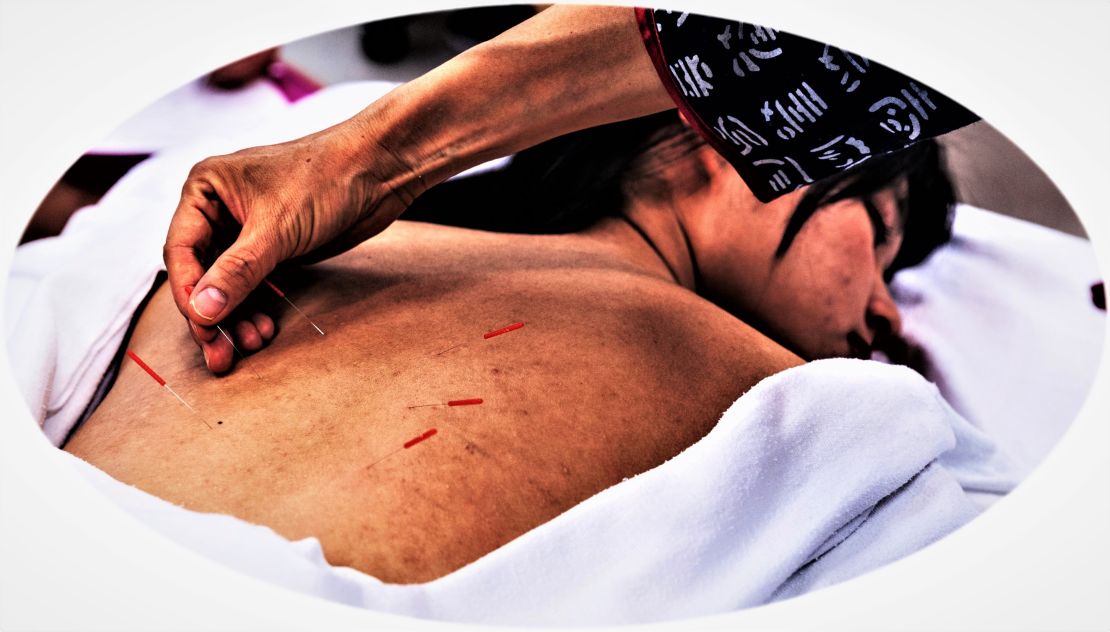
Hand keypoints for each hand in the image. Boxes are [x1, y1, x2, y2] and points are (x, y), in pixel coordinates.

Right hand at [164, 120, 419, 372]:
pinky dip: (256, 308)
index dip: (188, 294)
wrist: (379, 169)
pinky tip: (264, 328)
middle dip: (211, 315)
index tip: (203, 329)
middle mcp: (220, 208)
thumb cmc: (327, 178)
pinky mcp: (275, 246)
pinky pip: (254, 284)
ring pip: (227, 284)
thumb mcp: (277, 228)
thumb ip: (238, 272)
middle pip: (201, 273)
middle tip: (220, 355)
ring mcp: (248, 229)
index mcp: (206, 189)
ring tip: (251, 344)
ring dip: (235, 317)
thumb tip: (201, 311)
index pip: (181, 251)